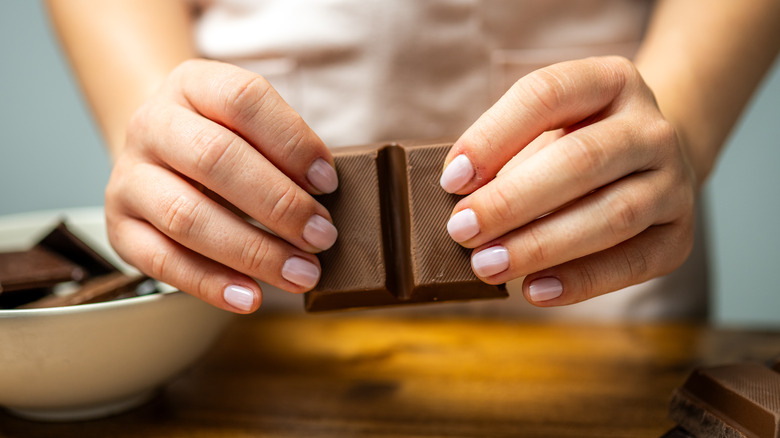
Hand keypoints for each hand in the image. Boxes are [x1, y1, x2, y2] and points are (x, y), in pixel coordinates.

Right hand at [105, 59, 338, 312]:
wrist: (161, 154)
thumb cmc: (225, 142)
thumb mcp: (251, 125)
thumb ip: (286, 152)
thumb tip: (327, 204)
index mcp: (193, 85)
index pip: (243, 100)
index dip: (291, 141)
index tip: (329, 182)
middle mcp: (152, 124)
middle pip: (215, 158)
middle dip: (279, 203)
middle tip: (322, 236)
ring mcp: (129, 177)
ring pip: (187, 215)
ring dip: (253, 251)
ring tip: (302, 272)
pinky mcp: (119, 228)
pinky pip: (164, 261)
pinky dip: (212, 284)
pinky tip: (252, 297)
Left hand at [440, 56, 695, 305]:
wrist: (649, 165)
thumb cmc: (574, 145)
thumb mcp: (543, 127)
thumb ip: (503, 153)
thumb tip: (457, 200)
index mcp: (611, 81)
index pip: (547, 95)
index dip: (493, 137)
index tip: (451, 178)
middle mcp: (652, 129)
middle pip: (581, 159)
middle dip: (512, 200)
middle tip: (462, 230)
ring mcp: (674, 183)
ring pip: (613, 214)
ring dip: (542, 245)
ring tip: (488, 265)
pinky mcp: (679, 235)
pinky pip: (634, 262)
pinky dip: (582, 280)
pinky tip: (533, 290)